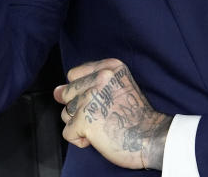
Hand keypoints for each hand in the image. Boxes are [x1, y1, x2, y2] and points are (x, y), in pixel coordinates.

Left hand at [54, 59, 170, 170]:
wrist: (151, 138)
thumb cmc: (136, 116)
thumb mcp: (118, 87)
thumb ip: (87, 84)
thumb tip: (56, 91)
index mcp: (109, 67)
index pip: (74, 75)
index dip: (82, 91)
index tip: (99, 101)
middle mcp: (99, 79)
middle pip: (67, 94)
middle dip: (79, 109)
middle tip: (103, 115)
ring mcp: (91, 99)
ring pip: (66, 113)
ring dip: (80, 124)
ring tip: (102, 125)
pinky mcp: (85, 121)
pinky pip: (68, 133)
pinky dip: (80, 140)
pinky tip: (98, 137)